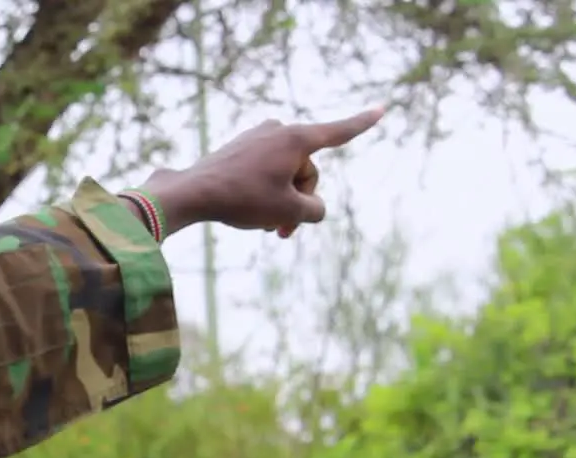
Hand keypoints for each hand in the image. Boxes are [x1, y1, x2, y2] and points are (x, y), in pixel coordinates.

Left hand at [143, 107, 384, 236]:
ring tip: (264, 224)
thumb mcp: (289, 211)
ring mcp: (258, 137)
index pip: (338, 133)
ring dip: (282, 202)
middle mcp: (278, 131)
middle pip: (307, 171)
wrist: (192, 193)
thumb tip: (311, 207)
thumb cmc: (241, 199)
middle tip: (282, 230)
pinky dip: (265, 193)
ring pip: (285, 176)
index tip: (382, 108)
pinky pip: (266, 172)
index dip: (362, 124)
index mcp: (296, 138)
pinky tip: (248, 210)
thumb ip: (314, 210)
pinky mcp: (241, 148)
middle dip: (300, 201)